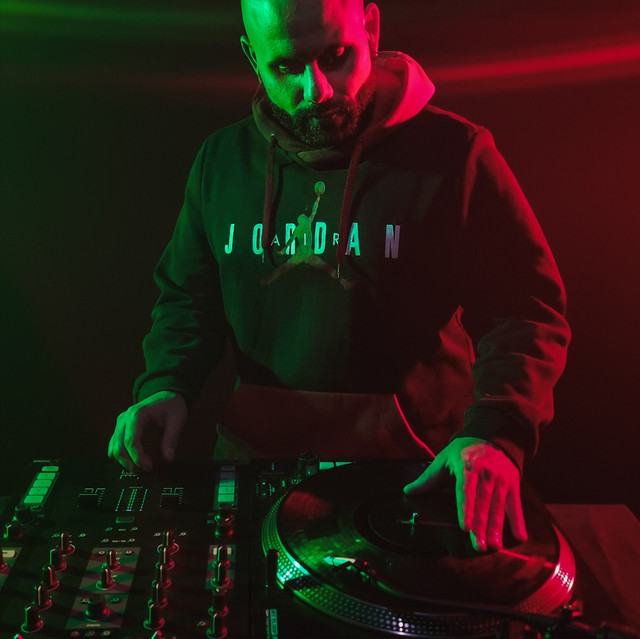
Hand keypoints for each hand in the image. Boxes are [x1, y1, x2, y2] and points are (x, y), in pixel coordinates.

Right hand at [108, 391, 187, 471]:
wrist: (166, 394)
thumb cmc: (172, 405)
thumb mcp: (177, 420)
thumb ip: (171, 438)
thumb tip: (168, 458)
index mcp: (137, 414)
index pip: (131, 440)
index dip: (138, 457)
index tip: (149, 466)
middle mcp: (124, 418)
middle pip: (119, 446)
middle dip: (131, 462)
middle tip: (146, 470)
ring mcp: (120, 423)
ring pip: (114, 448)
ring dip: (125, 461)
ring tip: (142, 468)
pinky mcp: (121, 428)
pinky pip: (115, 445)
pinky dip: (123, 456)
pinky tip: (135, 461)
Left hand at [403, 437, 526, 551]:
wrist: (495, 437)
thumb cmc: (465, 451)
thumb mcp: (445, 458)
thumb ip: (428, 477)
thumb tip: (408, 491)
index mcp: (467, 467)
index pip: (465, 491)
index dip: (465, 509)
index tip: (465, 527)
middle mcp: (486, 475)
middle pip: (483, 504)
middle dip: (481, 527)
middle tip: (478, 547)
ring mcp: (502, 481)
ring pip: (499, 508)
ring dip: (497, 529)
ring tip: (494, 547)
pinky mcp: (513, 486)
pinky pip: (516, 506)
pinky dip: (518, 522)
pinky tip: (520, 537)